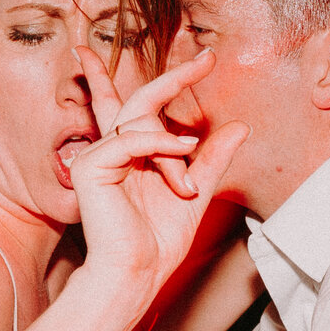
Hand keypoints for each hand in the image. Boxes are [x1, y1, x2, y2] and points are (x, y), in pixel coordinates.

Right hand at [67, 47, 244, 315]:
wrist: (137, 273)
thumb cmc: (159, 241)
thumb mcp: (196, 189)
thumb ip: (212, 158)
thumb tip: (239, 126)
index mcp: (129, 153)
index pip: (138, 105)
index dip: (167, 80)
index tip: (202, 58)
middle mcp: (110, 149)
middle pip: (139, 99)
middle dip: (174, 77)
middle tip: (207, 58)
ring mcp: (97, 156)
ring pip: (141, 121)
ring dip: (173, 148)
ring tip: (186, 185)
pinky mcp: (90, 167)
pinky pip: (131, 139)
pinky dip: (159, 145)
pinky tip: (182, 152)